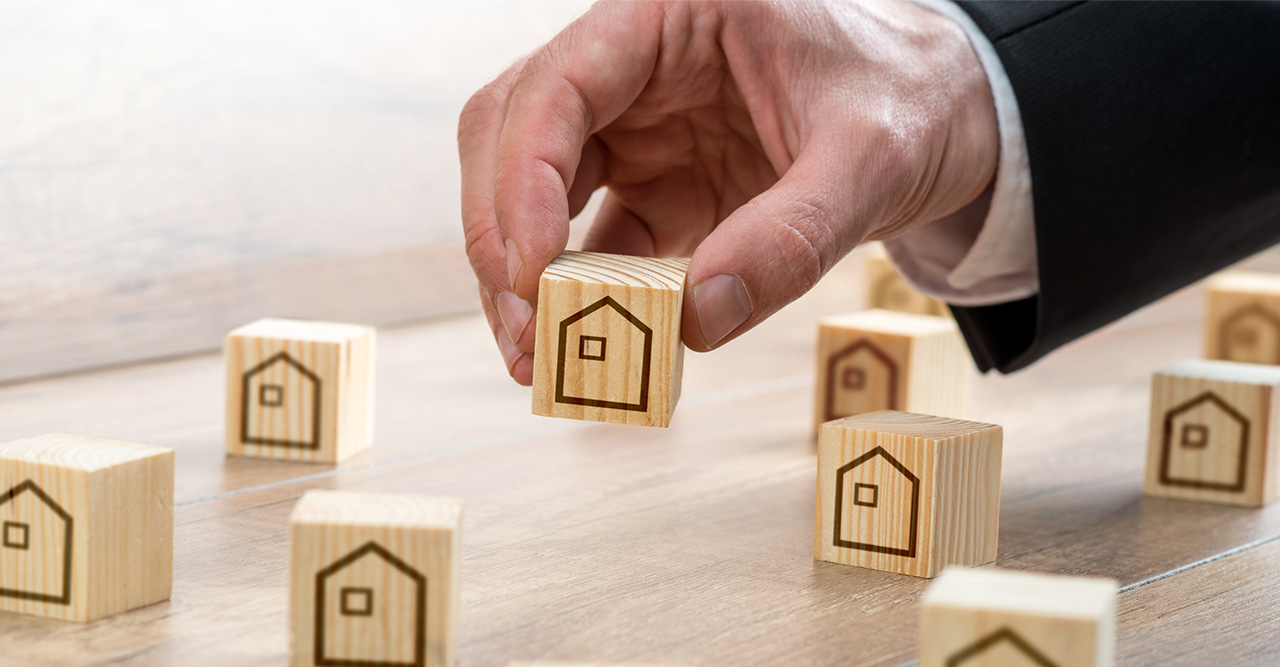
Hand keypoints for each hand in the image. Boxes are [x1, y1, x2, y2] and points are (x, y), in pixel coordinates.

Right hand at [459, 0, 996, 384]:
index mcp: (667, 16)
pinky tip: (584, 348)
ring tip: (538, 359)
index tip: (532, 271)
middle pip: (512, 136)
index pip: (557, 85)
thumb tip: (695, 321)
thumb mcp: (871, 158)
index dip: (521, 176)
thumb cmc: (907, 99)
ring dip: (525, 277)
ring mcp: (635, 131)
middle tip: (523, 332)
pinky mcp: (652, 188)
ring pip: (532, 194)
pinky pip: (593, 243)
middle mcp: (631, 69)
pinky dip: (579, 297)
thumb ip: (790, 235)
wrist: (942, 115)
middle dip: (501, 236)